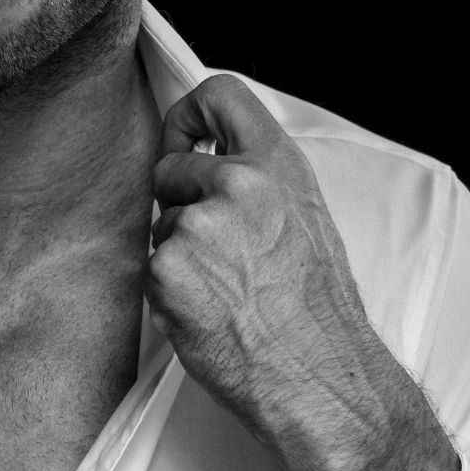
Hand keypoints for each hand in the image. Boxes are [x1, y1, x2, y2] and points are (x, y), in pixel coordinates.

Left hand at [147, 74, 456, 470]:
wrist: (318, 377)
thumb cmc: (318, 310)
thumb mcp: (306, 217)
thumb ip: (259, 180)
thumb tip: (210, 159)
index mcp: (277, 165)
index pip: (219, 93)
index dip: (189, 114)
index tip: (185, 140)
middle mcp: (237, 183)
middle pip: (171, 167)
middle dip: (180, 202)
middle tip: (219, 249)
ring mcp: (198, 224)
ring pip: (162, 223)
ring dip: (180, 252)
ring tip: (228, 288)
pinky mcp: (167, 266)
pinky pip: (151, 265)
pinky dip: (170, 289)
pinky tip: (210, 310)